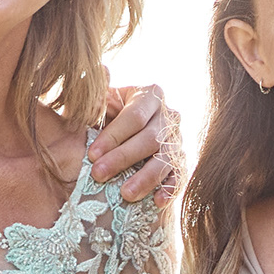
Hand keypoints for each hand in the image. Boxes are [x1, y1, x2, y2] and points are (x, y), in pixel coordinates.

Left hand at [85, 82, 183, 207]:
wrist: (120, 137)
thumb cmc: (105, 117)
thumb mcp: (98, 103)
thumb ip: (95, 94)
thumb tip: (101, 71)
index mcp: (150, 95)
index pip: (134, 117)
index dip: (113, 136)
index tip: (91, 154)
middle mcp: (169, 116)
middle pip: (149, 139)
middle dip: (123, 158)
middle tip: (99, 175)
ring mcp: (178, 141)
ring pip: (165, 159)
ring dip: (145, 178)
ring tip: (125, 194)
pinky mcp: (181, 163)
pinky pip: (179, 177)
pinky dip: (169, 189)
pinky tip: (157, 202)